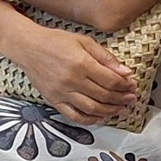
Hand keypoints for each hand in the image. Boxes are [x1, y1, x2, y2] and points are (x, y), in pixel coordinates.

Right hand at [9, 20, 141, 124]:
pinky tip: (100, 118)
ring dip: (110, 111)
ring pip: (91, 108)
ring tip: (120, 109)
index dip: (125, 85)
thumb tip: (125, 71)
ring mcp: (62, 92)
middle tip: (131, 99)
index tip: (132, 85)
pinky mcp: (54, 100)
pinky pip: (73, 115)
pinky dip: (89, 120)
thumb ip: (105, 57)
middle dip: (121, 99)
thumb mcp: (84, 41)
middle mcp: (72, 80)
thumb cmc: (55, 41)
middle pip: (103, 96)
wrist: (28, 47)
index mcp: (81, 63)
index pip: (110, 80)